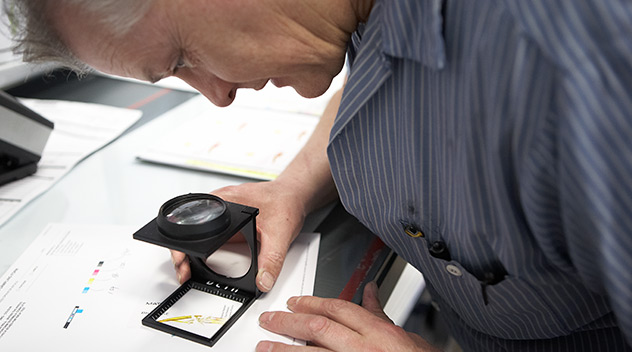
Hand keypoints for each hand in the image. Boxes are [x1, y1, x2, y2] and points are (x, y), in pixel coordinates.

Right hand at [170, 180, 307, 291]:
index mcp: (225, 200)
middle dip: (183, 252)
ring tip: (189, 269)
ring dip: (192, 251)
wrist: (294, 196)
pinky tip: (205, 260)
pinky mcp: (228, 220)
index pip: (192, 222)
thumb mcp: (280, 234)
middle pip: (191, 230)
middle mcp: (220, 204)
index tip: (182, 261)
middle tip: (184, 271)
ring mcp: (222, 212)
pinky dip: (205, 249)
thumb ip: (272, 260)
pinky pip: (210, 235)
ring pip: (198, 233)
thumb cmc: (285, 202)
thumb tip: (262, 281)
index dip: (183, 245)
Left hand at [256, 281, 440, 351]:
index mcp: (379, 333)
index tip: (294, 302)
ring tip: (265, 347)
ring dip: (285, 351)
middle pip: (319, 328)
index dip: (312, 302)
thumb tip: (369, 292)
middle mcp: (365, 349)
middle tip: (270, 319)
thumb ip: (379, 314)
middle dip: (290, 322)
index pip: (338, 309)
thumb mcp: (403, 336)